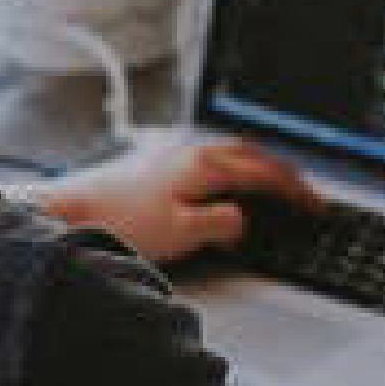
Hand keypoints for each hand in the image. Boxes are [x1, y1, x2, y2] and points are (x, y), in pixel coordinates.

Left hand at [31, 133, 323, 264]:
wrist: (69, 212)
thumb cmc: (121, 223)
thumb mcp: (184, 233)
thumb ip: (223, 224)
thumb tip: (242, 220)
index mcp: (204, 166)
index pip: (265, 175)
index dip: (296, 192)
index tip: (315, 207)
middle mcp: (190, 152)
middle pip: (252, 155)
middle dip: (283, 174)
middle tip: (304, 194)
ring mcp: (171, 153)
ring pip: (230, 152)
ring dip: (257, 167)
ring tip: (272, 186)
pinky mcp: (154, 161)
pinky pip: (209, 157)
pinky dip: (232, 167)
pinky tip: (224, 182)